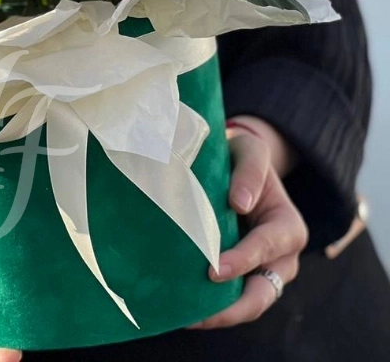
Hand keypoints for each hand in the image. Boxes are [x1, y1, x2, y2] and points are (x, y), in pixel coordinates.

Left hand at [190, 120, 308, 328]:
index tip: (212, 270)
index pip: (266, 248)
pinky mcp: (240, 277)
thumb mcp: (251, 152)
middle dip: (232, 308)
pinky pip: (229, 299)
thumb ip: (249, 172)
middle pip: (262, 294)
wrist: (235, 166)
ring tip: (183, 318)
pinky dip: (209, 307)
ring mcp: (261, 272)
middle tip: (197, 315)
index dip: (241, 261)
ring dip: (217, 315)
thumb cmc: (243, 156)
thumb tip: (239, 204)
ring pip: (246, 305)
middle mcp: (281, 258)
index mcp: (289, 227)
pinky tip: (181, 309)